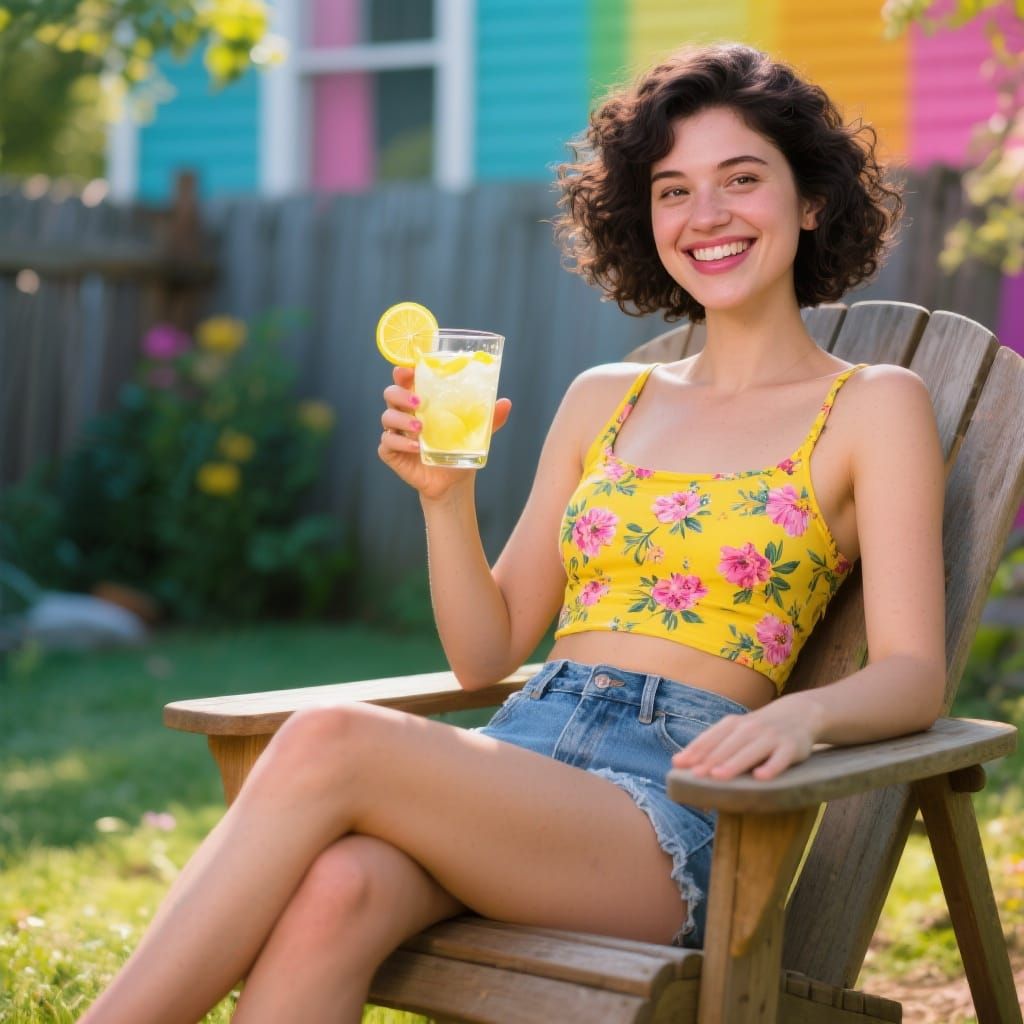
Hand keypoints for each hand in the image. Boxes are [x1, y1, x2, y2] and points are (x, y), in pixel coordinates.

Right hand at [378, 365, 511, 500]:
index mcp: (421, 401)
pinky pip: (387, 442)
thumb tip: (506, 403)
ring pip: (386, 417)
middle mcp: (405, 413)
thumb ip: (488, 417)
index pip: (406, 379)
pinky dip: (400, 443)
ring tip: (420, 429)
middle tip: (419, 402)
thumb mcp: (475, 432)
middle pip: (390, 393)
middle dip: (400, 394)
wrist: (452, 481)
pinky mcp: (391, 452)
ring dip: (401, 419)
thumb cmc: (458, 449)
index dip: (403, 371)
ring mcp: (396, 432)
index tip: (409, 370)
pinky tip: (415, 448)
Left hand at [671, 696, 822, 780]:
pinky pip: (780, 759)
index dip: (695, 750)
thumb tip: (678, 761)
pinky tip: (761, 777)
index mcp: (733, 725)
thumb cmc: (758, 729)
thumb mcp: (736, 731)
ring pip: (751, 751)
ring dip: (734, 763)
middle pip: (728, 745)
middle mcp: (750, 728)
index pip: (711, 738)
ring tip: (718, 776)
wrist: (799, 714)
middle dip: (711, 759)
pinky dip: (771, 767)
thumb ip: (712, 745)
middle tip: (695, 775)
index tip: (679, 764)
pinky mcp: (791, 748)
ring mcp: (771, 737)